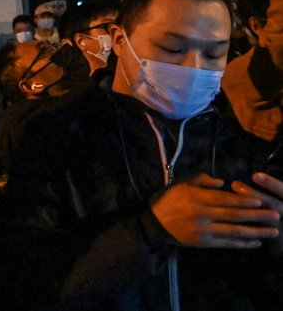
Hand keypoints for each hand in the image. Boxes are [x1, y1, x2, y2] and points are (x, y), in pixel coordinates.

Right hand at [150, 174, 279, 247]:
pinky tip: (255, 243)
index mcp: (197, 198)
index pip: (225, 199)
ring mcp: (203, 230)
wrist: (153, 224)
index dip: (244, 200)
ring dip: (256, 232)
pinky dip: (242, 243)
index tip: (261, 200)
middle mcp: (202, 214)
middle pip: (234, 215)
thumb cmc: (168, 200)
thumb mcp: (181, 184)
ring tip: (272, 231)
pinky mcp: (203, 242)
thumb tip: (223, 182)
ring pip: (234, 231)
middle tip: (276, 215)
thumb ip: (201, 180)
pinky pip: (226, 243)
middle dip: (257, 215)